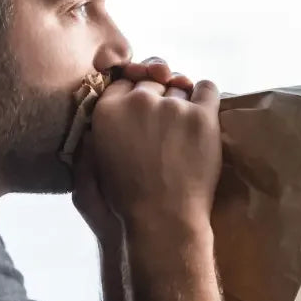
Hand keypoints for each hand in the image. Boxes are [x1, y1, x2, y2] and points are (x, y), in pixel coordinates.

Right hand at [77, 58, 221, 232]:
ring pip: (179, 87)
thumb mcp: (93, 166)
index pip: (123, 83)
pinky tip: (201, 114)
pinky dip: (205, 97)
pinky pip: (207, 89)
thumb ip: (93, 136)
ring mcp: (172, 106)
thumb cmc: (126, 200)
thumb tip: (106, 112)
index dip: (132, 95)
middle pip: (151, 82)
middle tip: (161, 124)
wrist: (162, 218)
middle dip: (156, 97)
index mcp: (106, 111)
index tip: (139, 110)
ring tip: (181, 129)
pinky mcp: (202, 115)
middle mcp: (138, 101)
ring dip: (181, 101)